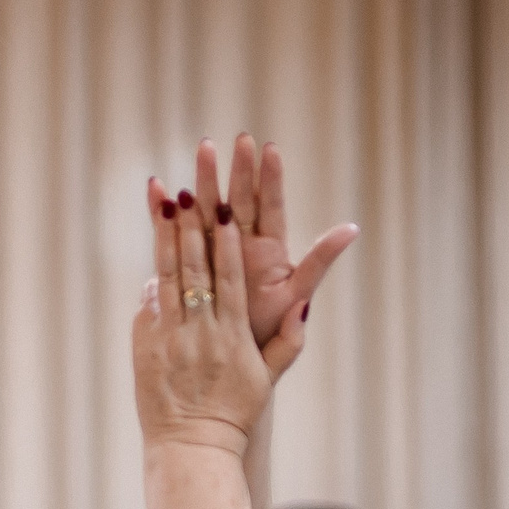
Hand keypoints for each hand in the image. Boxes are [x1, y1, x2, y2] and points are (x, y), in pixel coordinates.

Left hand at [134, 170, 301, 458]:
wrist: (193, 445)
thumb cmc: (235, 410)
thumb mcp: (269, 376)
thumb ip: (289, 338)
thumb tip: (304, 303)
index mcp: (234, 335)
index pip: (230, 280)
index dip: (226, 245)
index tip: (224, 212)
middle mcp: (201, 333)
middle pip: (196, 270)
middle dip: (192, 228)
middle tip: (190, 192)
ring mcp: (170, 339)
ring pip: (168, 280)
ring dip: (167, 240)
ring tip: (166, 205)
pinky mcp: (146, 348)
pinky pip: (149, 307)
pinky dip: (153, 279)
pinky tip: (155, 251)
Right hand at [185, 136, 358, 380]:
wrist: (235, 368)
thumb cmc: (269, 337)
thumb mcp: (297, 298)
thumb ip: (319, 262)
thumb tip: (351, 229)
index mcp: (270, 253)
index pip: (271, 207)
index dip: (270, 179)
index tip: (269, 149)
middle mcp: (243, 248)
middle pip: (239, 200)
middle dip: (235, 170)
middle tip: (233, 140)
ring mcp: (214, 255)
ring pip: (209, 211)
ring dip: (203, 181)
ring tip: (202, 148)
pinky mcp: (189, 267)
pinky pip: (176, 235)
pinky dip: (165, 214)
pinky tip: (157, 190)